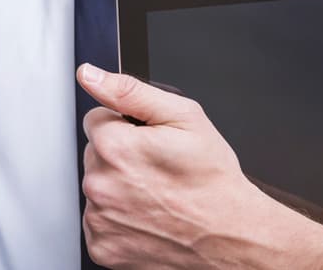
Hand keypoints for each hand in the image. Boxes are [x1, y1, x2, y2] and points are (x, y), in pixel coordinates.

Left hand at [77, 64, 276, 268]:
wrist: (232, 237)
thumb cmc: (213, 181)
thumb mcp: (183, 118)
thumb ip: (129, 91)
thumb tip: (90, 74)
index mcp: (114, 147)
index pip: (96, 120)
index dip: (125, 127)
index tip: (149, 144)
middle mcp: (99, 184)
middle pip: (95, 154)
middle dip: (120, 157)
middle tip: (156, 171)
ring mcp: (99, 219)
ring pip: (98, 187)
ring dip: (118, 188)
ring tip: (155, 197)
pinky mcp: (103, 248)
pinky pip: (98, 221)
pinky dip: (118, 219)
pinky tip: (146, 218)